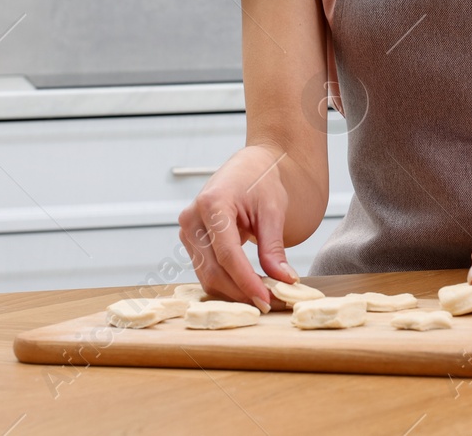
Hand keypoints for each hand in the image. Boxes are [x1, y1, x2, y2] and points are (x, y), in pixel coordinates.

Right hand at [177, 145, 296, 309]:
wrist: (249, 167)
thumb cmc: (262, 180)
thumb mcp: (272, 210)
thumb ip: (274, 247)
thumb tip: (284, 279)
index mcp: (212, 204)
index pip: (227, 254)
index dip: (246, 281)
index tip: (266, 299)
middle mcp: (192, 218)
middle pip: (213, 270)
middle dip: (241, 292)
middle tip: (270, 303)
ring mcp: (187, 231)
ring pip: (207, 276)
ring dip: (234, 292)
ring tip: (263, 296)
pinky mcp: (191, 242)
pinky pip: (206, 270)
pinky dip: (227, 283)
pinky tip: (249, 287)